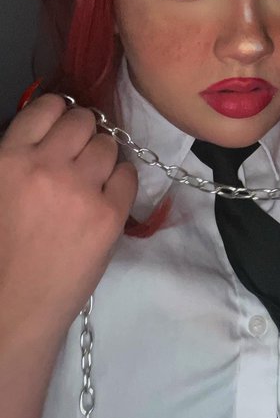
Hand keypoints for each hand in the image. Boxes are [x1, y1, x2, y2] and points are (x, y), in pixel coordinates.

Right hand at [0, 94, 136, 332]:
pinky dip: (121, 180)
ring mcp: (81, 190)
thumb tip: (50, 131)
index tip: (64, 126)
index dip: (60, 113)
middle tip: (80, 155)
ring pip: (110, 145)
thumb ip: (19, 156)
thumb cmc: (0, 251)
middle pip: (85, 122)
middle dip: (84, 133)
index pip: (48, 107)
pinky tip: (107, 196)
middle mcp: (47, 166)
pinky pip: (129, 175)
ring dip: (103, 156)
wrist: (12, 309)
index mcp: (8, 159)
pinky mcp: (109, 216)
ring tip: (92, 179)